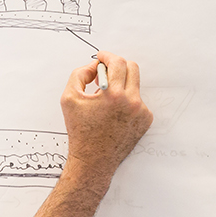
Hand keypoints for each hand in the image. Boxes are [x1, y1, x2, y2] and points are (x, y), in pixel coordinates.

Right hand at [60, 51, 152, 174]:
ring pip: (134, 85)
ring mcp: (141, 112)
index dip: (108, 56)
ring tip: (105, 100)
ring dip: (120, 85)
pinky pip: (137, 101)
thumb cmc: (80, 131)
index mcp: (114, 95)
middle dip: (117, 66)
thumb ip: (80, 74)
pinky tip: (113, 114)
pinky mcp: (146, 120)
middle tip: (105, 72)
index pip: (118, 62)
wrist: (93, 160)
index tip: (101, 58)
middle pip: (132, 68)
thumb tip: (94, 66)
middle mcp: (132, 102)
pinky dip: (126, 101)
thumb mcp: (69, 98)